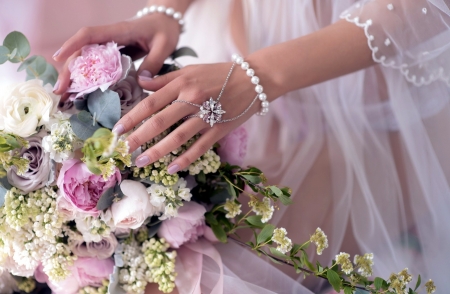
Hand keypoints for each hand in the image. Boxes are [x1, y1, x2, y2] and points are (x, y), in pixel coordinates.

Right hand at [52, 13, 180, 94]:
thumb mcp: (164, 46)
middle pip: (82, 52)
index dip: (73, 45)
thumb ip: (153, 63)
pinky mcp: (113, 55)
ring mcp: (110, 47)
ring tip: (66, 96)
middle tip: (60, 90)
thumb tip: (140, 82)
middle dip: (69, 70)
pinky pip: (97, 66)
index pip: (90, 35)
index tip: (58, 58)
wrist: (166, 22)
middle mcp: (109, 38)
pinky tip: (82, 93)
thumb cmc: (165, 30)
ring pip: (86, 60)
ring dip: (75, 76)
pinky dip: (88, 79)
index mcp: (119, 31)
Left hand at [113, 62, 262, 173]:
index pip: (151, 102)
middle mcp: (193, 99)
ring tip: (142, 162)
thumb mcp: (191, 69)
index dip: (133, 116)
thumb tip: (140, 82)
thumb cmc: (220, 73)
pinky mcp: (220, 129)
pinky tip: (173, 168)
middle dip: (139, 137)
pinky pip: (200, 146)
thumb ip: (165, 78)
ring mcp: (207, 115)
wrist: (254, 80)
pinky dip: (186, 158)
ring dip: (158, 151)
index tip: (117, 129)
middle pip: (160, 121)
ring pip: (178, 136)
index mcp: (183, 83)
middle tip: (123, 150)